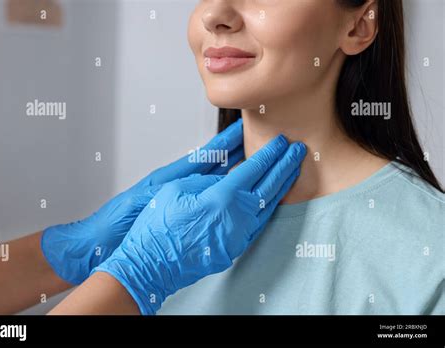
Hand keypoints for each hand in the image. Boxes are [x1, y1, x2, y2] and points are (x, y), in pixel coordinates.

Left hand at [41, 119, 244, 284]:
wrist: (96, 245)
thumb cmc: (113, 225)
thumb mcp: (141, 201)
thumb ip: (168, 190)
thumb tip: (198, 183)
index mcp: (166, 179)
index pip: (201, 156)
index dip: (222, 143)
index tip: (238, 130)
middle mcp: (173, 187)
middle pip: (208, 165)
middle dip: (230, 152)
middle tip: (252, 141)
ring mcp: (174, 200)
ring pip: (208, 181)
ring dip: (227, 170)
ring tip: (248, 161)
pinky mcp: (171, 215)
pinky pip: (200, 200)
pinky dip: (216, 193)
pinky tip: (228, 194)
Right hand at [92, 135, 306, 314]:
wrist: (152, 265)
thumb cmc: (159, 227)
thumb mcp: (178, 189)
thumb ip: (207, 180)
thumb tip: (225, 178)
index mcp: (222, 197)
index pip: (256, 169)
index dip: (270, 153)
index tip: (282, 143)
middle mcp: (237, 217)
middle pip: (270, 185)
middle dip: (286, 165)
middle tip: (298, 151)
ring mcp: (238, 235)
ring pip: (268, 206)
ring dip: (282, 186)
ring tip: (292, 171)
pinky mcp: (234, 248)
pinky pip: (259, 223)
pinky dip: (268, 207)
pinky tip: (272, 199)